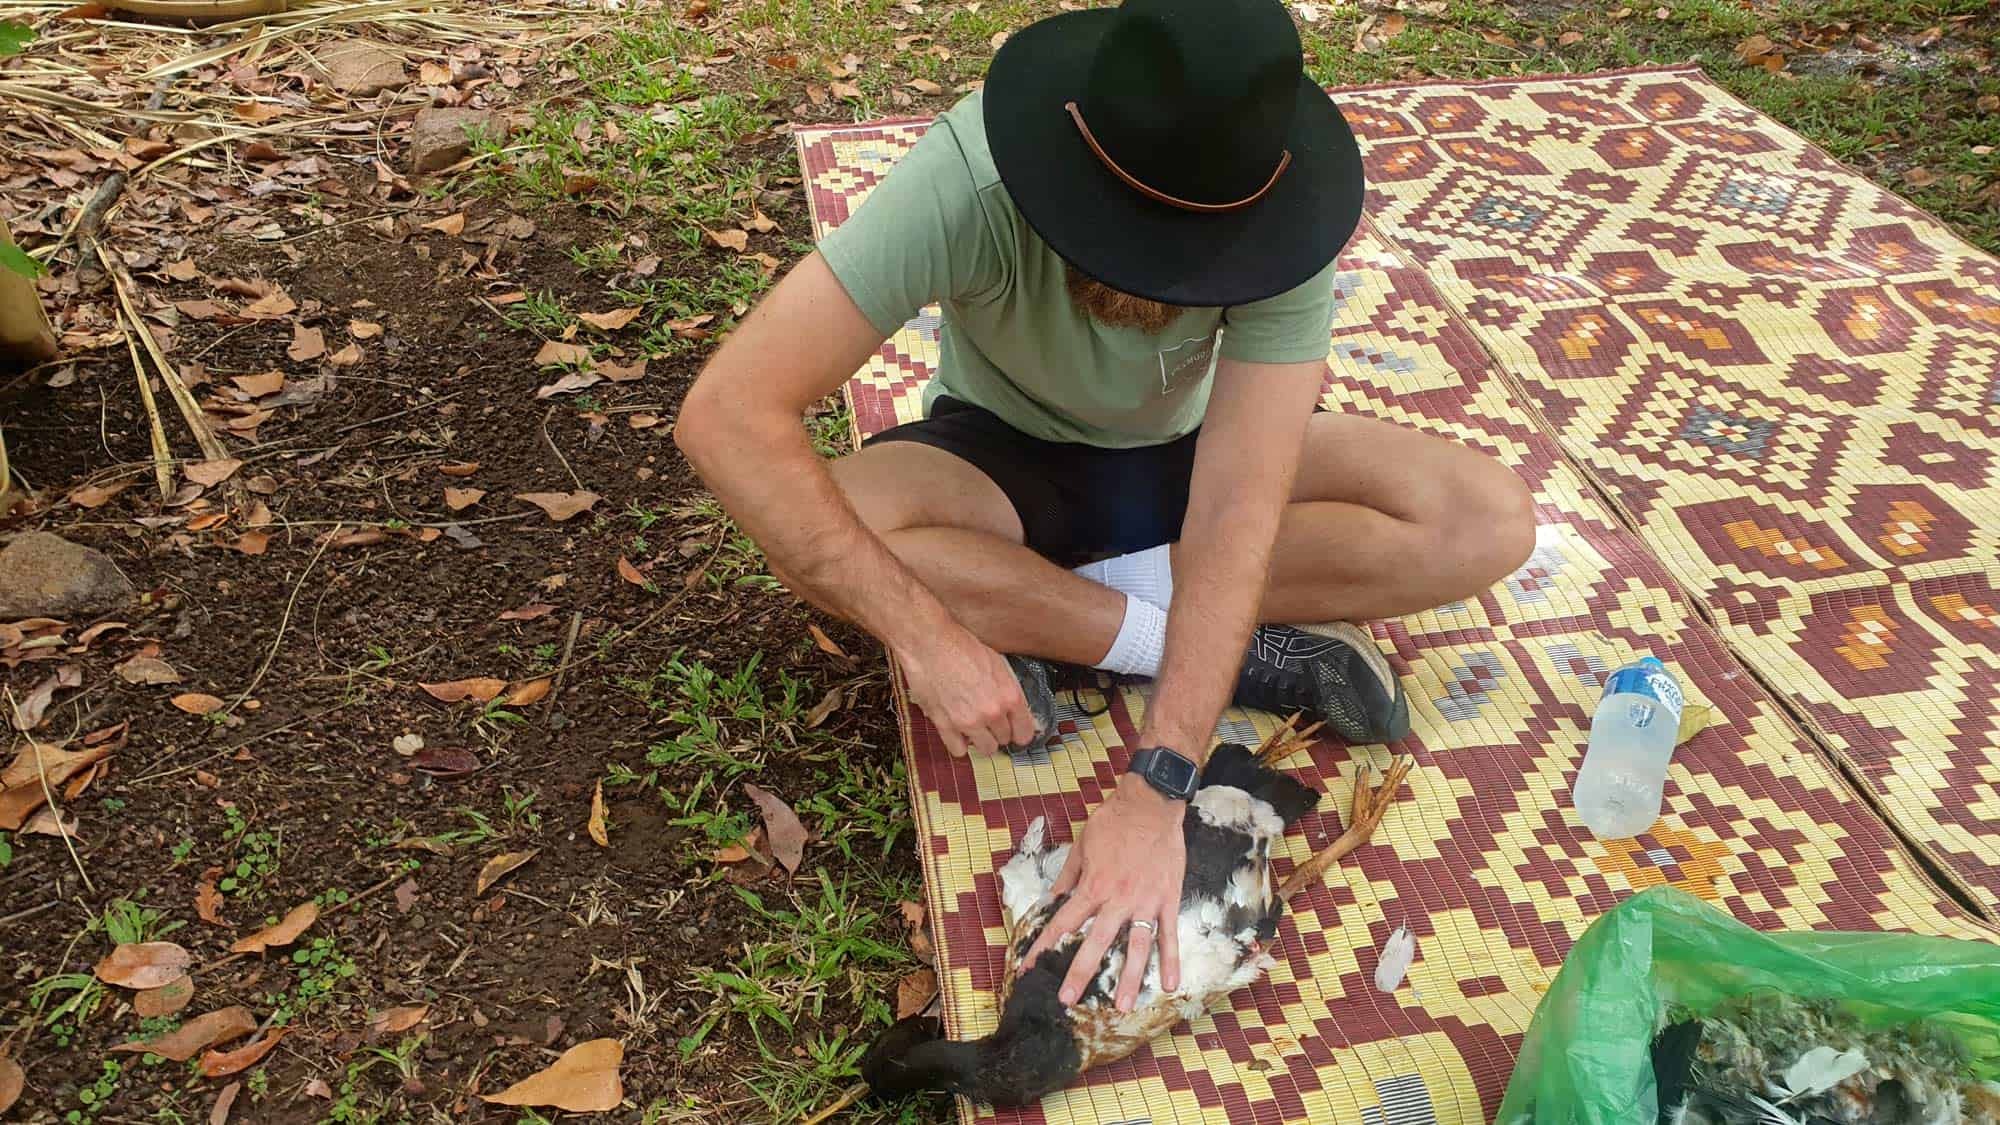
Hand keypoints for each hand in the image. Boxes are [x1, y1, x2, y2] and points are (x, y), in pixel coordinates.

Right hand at [895, 623, 1036, 757]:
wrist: (929, 643)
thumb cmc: (960, 646)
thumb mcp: (997, 663)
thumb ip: (1008, 690)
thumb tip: (1016, 709)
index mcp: (1009, 695)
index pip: (1025, 732)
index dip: (1021, 732)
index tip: (1016, 731)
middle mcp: (992, 712)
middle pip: (1004, 739)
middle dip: (999, 731)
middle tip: (990, 720)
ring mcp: (969, 721)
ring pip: (986, 749)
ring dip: (982, 740)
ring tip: (976, 727)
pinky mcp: (945, 725)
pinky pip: (958, 750)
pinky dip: (959, 744)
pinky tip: (958, 732)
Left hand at [1021, 776, 1185, 1010]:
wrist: (1151, 802)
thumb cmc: (1113, 822)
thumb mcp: (1081, 845)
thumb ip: (1067, 878)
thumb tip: (1052, 902)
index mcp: (1092, 887)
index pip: (1062, 924)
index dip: (1043, 948)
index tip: (1028, 969)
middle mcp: (1117, 900)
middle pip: (1095, 943)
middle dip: (1079, 973)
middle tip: (1067, 1000)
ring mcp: (1145, 902)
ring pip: (1136, 947)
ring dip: (1129, 978)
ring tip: (1122, 1007)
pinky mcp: (1168, 900)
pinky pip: (1169, 934)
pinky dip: (1171, 960)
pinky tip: (1170, 984)